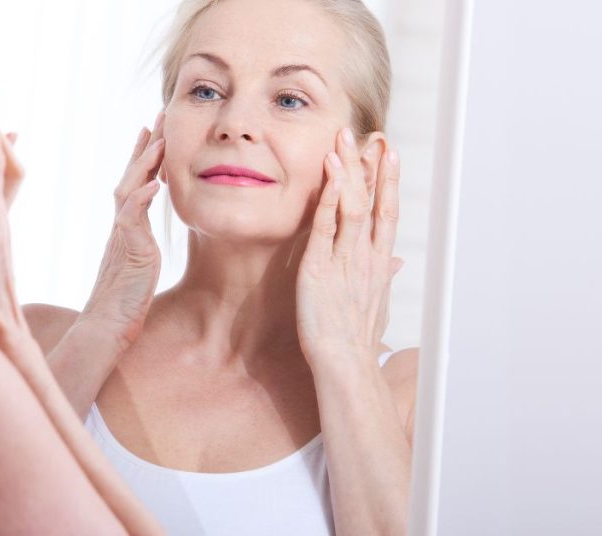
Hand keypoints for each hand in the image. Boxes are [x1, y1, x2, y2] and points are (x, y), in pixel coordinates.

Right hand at [80, 113, 165, 349]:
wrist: (105, 328)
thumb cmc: (122, 304)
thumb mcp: (137, 266)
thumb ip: (140, 246)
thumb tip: (146, 239)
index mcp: (126, 229)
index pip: (135, 184)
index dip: (145, 158)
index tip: (155, 133)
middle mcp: (121, 227)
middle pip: (131, 177)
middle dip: (146, 147)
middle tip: (158, 117)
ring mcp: (122, 236)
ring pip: (129, 190)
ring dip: (144, 164)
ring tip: (158, 140)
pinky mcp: (128, 251)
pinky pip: (132, 220)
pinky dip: (141, 200)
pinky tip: (154, 185)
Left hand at [296, 127, 403, 369]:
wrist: (345, 366)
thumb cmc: (357, 341)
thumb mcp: (376, 304)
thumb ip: (383, 277)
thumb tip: (396, 262)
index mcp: (378, 264)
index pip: (386, 213)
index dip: (388, 182)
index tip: (390, 153)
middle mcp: (365, 257)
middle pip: (373, 202)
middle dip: (373, 166)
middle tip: (372, 134)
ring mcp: (344, 261)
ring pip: (351, 206)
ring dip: (348, 172)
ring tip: (344, 141)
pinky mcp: (319, 268)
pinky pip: (325, 226)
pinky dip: (327, 197)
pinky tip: (328, 172)